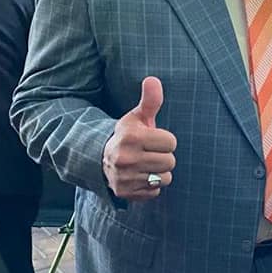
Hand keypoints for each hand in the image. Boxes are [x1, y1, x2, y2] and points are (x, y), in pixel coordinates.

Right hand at [102, 77, 176, 200]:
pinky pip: (155, 192)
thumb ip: (150, 100)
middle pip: (170, 162)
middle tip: (149, 152)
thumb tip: (153, 79)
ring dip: (159, 172)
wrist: (100, 157)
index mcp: (131, 137)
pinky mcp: (125, 193)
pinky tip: (139, 176)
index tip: (153, 139)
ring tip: (145, 164)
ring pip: (165, 178)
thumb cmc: (128, 135)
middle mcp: (125, 158)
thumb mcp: (137, 117)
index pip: (171, 142)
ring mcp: (125, 178)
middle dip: (163, 156)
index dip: (165, 140)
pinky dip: (150, 186)